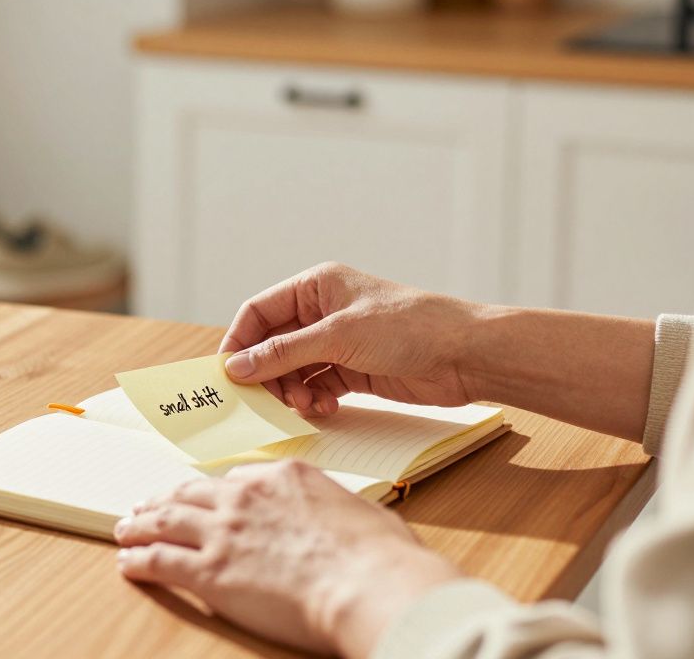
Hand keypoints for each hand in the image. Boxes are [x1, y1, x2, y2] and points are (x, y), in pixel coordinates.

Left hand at [115, 460, 460, 658]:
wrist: (368, 583)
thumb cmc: (380, 557)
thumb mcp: (362, 512)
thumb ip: (336, 511)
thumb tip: (343, 522)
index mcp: (283, 476)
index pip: (235, 477)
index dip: (211, 490)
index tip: (201, 497)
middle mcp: (246, 496)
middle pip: (191, 492)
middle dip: (165, 499)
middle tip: (149, 506)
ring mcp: (224, 531)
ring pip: (166, 520)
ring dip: (139, 525)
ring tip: (125, 529)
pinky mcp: (210, 571)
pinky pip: (159, 560)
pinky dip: (137, 560)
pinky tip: (127, 563)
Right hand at [219, 262, 482, 414]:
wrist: (466, 355)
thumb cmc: (409, 328)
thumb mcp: (337, 337)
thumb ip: (284, 353)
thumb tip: (237, 366)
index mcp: (316, 287)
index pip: (259, 312)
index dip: (240, 341)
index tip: (228, 373)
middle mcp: (323, 312)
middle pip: (273, 344)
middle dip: (268, 373)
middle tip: (265, 399)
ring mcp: (338, 342)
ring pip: (293, 369)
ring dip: (292, 390)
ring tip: (304, 405)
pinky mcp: (354, 370)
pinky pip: (317, 385)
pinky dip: (314, 399)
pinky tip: (325, 407)